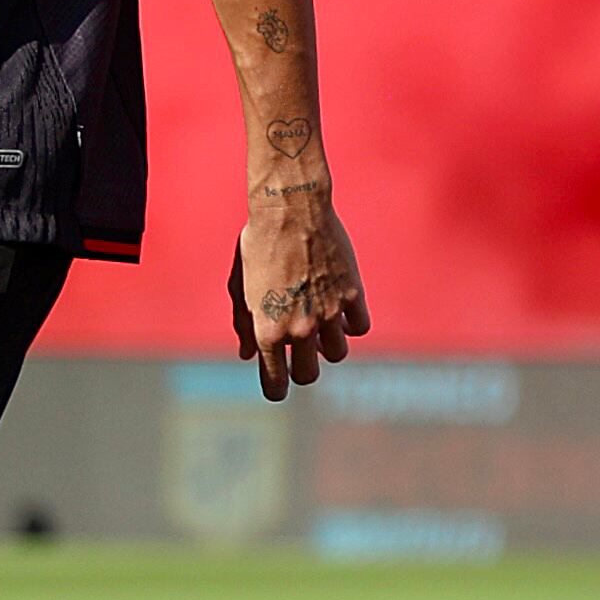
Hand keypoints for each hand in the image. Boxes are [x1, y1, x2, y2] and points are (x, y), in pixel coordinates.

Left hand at [232, 192, 371, 401]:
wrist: (291, 210)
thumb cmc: (257, 246)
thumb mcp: (241, 287)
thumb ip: (245, 325)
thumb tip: (249, 354)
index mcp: (268, 330)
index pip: (275, 381)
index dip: (275, 389)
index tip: (277, 388)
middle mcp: (300, 327)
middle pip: (309, 375)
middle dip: (302, 370)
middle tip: (300, 357)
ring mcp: (329, 312)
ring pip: (337, 354)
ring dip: (328, 346)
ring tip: (321, 329)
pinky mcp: (353, 293)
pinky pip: (359, 327)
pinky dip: (350, 324)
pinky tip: (341, 311)